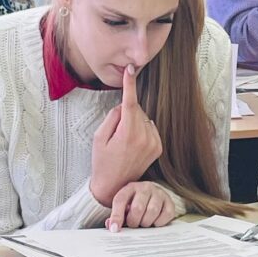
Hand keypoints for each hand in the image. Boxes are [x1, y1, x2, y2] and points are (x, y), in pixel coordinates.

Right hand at [90, 64, 162, 205]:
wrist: (114, 186)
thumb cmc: (102, 162)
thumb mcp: (99, 137)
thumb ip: (112, 117)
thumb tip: (123, 105)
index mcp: (128, 134)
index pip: (130, 102)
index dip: (130, 85)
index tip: (131, 70)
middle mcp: (145, 137)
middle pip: (137, 110)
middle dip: (126, 114)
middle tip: (116, 133)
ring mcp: (154, 143)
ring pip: (144, 118)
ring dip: (135, 122)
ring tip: (124, 142)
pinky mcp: (158, 148)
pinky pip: (150, 127)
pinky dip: (142, 130)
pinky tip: (133, 145)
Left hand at [107, 182, 174, 231]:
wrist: (151, 195)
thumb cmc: (134, 204)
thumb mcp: (123, 207)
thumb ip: (116, 217)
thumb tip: (112, 227)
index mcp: (130, 188)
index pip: (120, 201)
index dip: (116, 216)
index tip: (115, 229)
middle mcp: (145, 188)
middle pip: (138, 208)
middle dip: (134, 222)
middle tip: (133, 225)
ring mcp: (159, 193)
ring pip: (152, 211)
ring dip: (146, 223)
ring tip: (143, 223)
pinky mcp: (169, 201)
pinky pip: (166, 214)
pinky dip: (159, 222)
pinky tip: (154, 222)